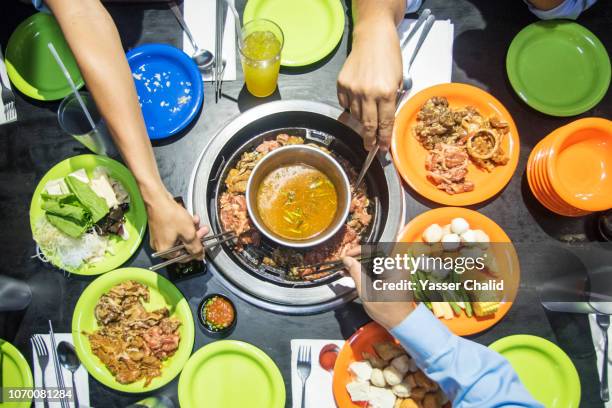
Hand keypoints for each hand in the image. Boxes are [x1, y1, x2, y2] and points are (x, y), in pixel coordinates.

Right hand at [147, 195, 207, 259]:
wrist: (157, 199)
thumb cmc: (170, 215)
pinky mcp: (161, 227)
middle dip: (195, 237)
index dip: (195, 251)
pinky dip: (184, 225)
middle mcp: (160, 245)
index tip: (203, 245)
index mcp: (165, 251)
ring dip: (191, 229)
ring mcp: (160, 236)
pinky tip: (190, 218)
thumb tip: (200, 256)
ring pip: (180, 236)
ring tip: (198, 222)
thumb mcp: (189, 233)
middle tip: (203, 230)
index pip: (183, 258)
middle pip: (183, 246)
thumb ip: (196, 247)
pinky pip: (175, 230)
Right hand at [337, 16, 402, 150]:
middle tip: (370, 147)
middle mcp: (368, 93)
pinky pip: (345, 104)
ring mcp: (353, 89)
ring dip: (361, 120)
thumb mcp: (398, 80)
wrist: (373, 38)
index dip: (383, 138)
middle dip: (369, 139)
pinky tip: (357, 101)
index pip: (384, 123)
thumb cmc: (390, 57)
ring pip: (355, 115)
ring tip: (366, 117)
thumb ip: (391, 101)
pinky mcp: (342, 84)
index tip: (382, 148)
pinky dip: (350, 107)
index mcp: (386, 93)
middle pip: (367, 124)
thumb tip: (383, 123)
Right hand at [342, 254, 414, 329]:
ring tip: (348, 270)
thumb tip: (348, 260)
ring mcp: (398, 270)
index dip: (357, 251)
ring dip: (362, 264)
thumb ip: (357, 274)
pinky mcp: (396, 275)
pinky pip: (380, 267)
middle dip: (358, 258)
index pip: (373, 250)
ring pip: (376, 261)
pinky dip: (368, 270)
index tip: (347, 256)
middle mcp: (398, 266)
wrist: (402, 322)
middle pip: (374, 255)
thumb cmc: (388, 311)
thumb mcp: (367, 293)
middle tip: (345, 264)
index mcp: (393, 268)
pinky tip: (358, 274)